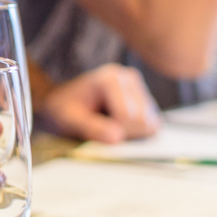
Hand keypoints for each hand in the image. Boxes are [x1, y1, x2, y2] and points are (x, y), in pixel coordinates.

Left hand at [38, 64, 158, 142]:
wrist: (63, 104)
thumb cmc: (63, 110)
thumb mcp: (69, 120)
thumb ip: (91, 128)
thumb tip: (116, 138)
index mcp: (110, 78)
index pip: (128, 117)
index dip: (113, 132)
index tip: (94, 129)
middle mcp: (130, 78)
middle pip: (142, 121)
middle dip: (123, 134)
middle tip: (101, 129)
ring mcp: (140, 88)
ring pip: (151, 125)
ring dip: (130, 134)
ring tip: (108, 126)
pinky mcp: (146, 101)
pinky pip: (153, 126)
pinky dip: (137, 133)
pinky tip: (118, 126)